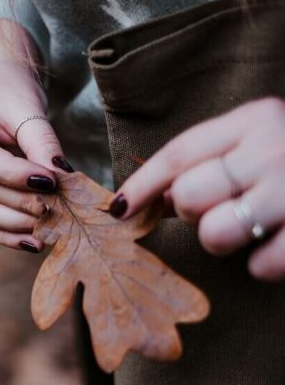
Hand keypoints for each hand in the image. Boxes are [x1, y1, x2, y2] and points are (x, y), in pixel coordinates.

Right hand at [0, 61, 72, 252]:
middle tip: (58, 206)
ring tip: (49, 226)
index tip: (49, 182)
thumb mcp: (26, 105)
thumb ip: (41, 140)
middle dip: (19, 200)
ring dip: (14, 221)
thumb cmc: (8, 89)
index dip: (11, 173)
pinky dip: (7, 232)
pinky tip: (34, 241)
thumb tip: (61, 176)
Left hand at [112, 98, 284, 279]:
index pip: (179, 154)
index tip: (115, 209)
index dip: (141, 185)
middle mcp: (274, 148)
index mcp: (255, 119)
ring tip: (245, 227)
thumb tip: (138, 198)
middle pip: (189, 194)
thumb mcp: (257, 136)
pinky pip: (261, 265)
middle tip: (215, 206)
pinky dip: (261, 265)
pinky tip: (275, 247)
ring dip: (221, 239)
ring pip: (215, 233)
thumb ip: (207, 158)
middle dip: (189, 210)